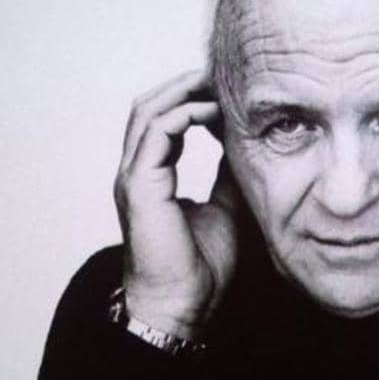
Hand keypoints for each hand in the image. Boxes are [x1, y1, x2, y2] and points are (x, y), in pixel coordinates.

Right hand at [114, 71, 238, 338]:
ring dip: (183, 92)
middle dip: (184, 85)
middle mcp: (137, 171)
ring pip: (148, 112)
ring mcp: (134, 176)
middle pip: (150, 106)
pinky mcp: (139, 186)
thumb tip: (244, 145)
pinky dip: (183, 114)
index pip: (164, 121)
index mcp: (152, 175)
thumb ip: (227, 173)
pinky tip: (213, 112)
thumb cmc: (200, 264)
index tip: (225, 91)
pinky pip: (156, 133)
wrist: (183, 304)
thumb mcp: (224, 206)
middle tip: (220, 74)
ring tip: (216, 83)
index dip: (191, 100)